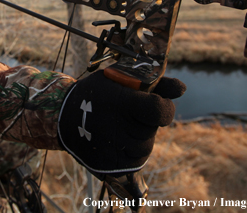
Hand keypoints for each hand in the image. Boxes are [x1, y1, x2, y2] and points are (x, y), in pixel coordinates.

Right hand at [57, 70, 185, 178]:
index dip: (163, 107)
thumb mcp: (122, 78)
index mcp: (124, 104)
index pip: (160, 111)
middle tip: (127, 113)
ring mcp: (116, 152)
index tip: (154, 104)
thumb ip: (156, 84)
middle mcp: (121, 130)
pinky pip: (134, 161)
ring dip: (138, 136)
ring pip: (145, 146)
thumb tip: (182, 89)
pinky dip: (129, 151)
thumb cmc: (98, 93)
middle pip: (152, 130)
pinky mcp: (111, 168)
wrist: (64, 116)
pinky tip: (116, 139)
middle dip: (146, 121)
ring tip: (119, 125)